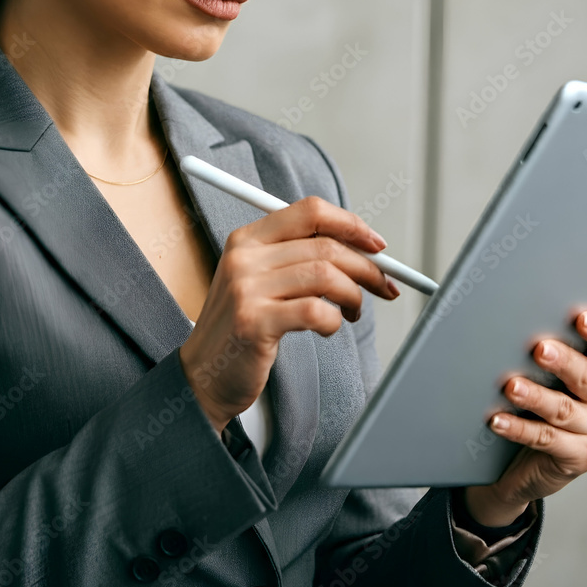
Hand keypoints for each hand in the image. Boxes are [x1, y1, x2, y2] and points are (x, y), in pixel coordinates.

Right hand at [179, 196, 399, 434]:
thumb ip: (298, 257)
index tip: (376, 245)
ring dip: (353, 295)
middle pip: (324, 245)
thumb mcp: (259, 279)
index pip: (310, 211)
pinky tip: (328, 327)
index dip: (351, 224)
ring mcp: (246, 289)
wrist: (203, 375)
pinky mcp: (254, 323)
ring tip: (352, 311)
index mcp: (247, 238)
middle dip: (366, 266)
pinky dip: (334, 321)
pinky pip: (316, 311)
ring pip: (325, 275)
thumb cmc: (242, 326)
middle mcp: (244, 257)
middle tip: (382, 285)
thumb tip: (362, 248)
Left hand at [464, 310, 586, 526]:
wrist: (540, 456)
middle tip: (539, 350)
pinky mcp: (583, 457)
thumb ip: (548, 351)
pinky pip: (547, 439)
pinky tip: (498, 420)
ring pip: (564, 410)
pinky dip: (519, 429)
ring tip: (511, 387)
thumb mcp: (554, 374)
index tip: (582, 319)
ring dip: (535, 397)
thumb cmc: (547, 400)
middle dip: (563, 362)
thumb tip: (515, 323)